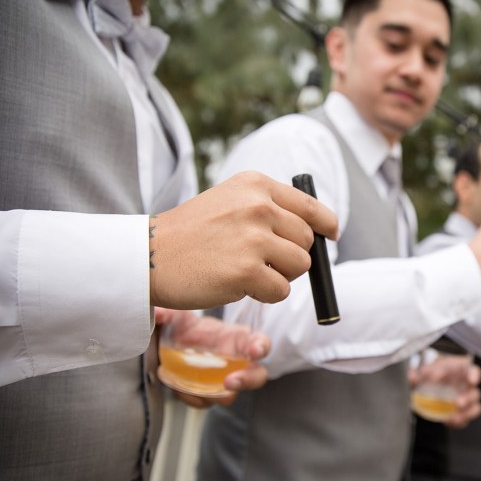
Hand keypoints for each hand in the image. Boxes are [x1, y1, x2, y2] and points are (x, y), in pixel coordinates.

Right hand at [149, 171, 338, 309]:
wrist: (149, 255)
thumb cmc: (192, 233)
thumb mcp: (230, 202)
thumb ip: (270, 210)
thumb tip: (319, 232)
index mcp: (256, 185)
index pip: (311, 206)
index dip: (326, 224)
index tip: (331, 234)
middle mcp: (258, 206)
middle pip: (307, 240)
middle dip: (292, 256)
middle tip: (262, 262)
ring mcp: (253, 238)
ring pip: (300, 266)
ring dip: (280, 276)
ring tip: (247, 272)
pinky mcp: (246, 271)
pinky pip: (281, 290)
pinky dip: (266, 295)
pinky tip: (238, 285)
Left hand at [156, 308, 270, 408]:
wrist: (167, 347)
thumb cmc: (185, 328)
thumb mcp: (178, 316)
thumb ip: (170, 313)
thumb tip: (158, 313)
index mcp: (236, 339)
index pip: (259, 343)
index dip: (261, 347)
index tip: (256, 351)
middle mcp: (235, 361)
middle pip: (257, 376)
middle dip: (248, 380)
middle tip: (230, 381)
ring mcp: (222, 380)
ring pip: (230, 395)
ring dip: (218, 395)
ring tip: (198, 390)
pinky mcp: (207, 393)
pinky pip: (206, 402)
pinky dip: (195, 399)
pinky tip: (182, 390)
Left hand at [408, 352, 480, 428]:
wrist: (427, 383)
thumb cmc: (431, 372)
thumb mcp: (424, 370)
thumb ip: (418, 373)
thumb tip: (413, 377)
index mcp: (460, 371)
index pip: (474, 371)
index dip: (474, 375)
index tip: (471, 381)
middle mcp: (466, 385)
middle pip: (475, 392)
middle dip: (468, 398)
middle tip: (458, 403)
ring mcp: (465, 400)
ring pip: (474, 408)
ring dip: (466, 413)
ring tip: (453, 417)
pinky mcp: (461, 412)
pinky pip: (465, 419)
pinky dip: (458, 422)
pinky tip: (447, 421)